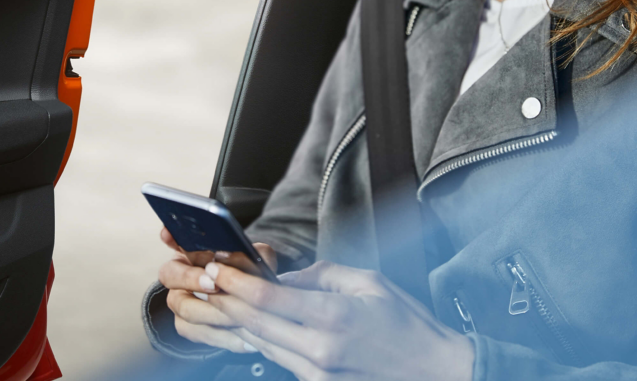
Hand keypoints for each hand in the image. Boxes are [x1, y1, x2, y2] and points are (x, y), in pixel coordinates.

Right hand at [157, 228, 277, 353]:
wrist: (255, 300)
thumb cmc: (253, 272)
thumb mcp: (257, 257)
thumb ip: (252, 253)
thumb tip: (241, 255)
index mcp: (193, 248)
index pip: (174, 238)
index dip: (169, 236)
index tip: (169, 233)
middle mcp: (180, 273)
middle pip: (170, 274)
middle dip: (191, 278)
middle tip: (214, 284)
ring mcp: (180, 300)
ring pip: (183, 307)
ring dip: (209, 312)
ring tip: (235, 316)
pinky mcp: (188, 326)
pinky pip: (196, 332)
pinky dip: (219, 336)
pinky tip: (241, 339)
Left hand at [183, 259, 474, 380]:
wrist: (432, 372)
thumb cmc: (406, 323)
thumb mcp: (369, 282)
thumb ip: (324, 275)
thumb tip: (289, 277)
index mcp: (333, 317)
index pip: (269, 299)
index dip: (236, 282)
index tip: (218, 267)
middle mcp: (319, 350)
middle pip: (254, 323)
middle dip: (224, 300)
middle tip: (204, 280)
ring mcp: (316, 375)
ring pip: (259, 344)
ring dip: (234, 321)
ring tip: (212, 300)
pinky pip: (277, 359)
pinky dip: (258, 339)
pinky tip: (247, 325)